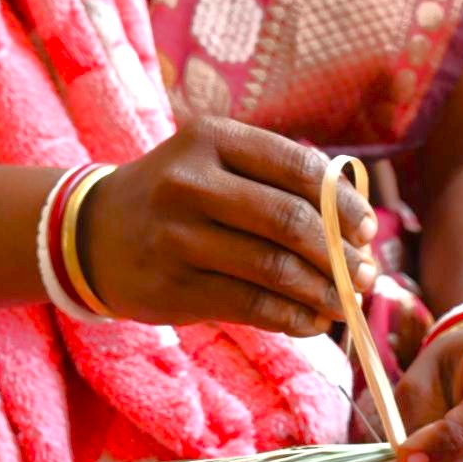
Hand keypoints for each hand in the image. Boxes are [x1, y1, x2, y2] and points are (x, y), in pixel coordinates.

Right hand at [79, 117, 379, 335]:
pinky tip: (313, 322)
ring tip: (348, 303)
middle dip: (340, 254)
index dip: (343, 204)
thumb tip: (356, 228)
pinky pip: (250, 305)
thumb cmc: (178, 196)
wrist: (93, 234)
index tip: (368, 230)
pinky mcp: (173, 286)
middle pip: (289, 222)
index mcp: (212, 139)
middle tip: (368, 274)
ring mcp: (177, 236)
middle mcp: (190, 183)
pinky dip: (292, 317)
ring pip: (273, 269)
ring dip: (323, 292)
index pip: (298, 168)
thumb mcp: (217, 163)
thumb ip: (279, 181)